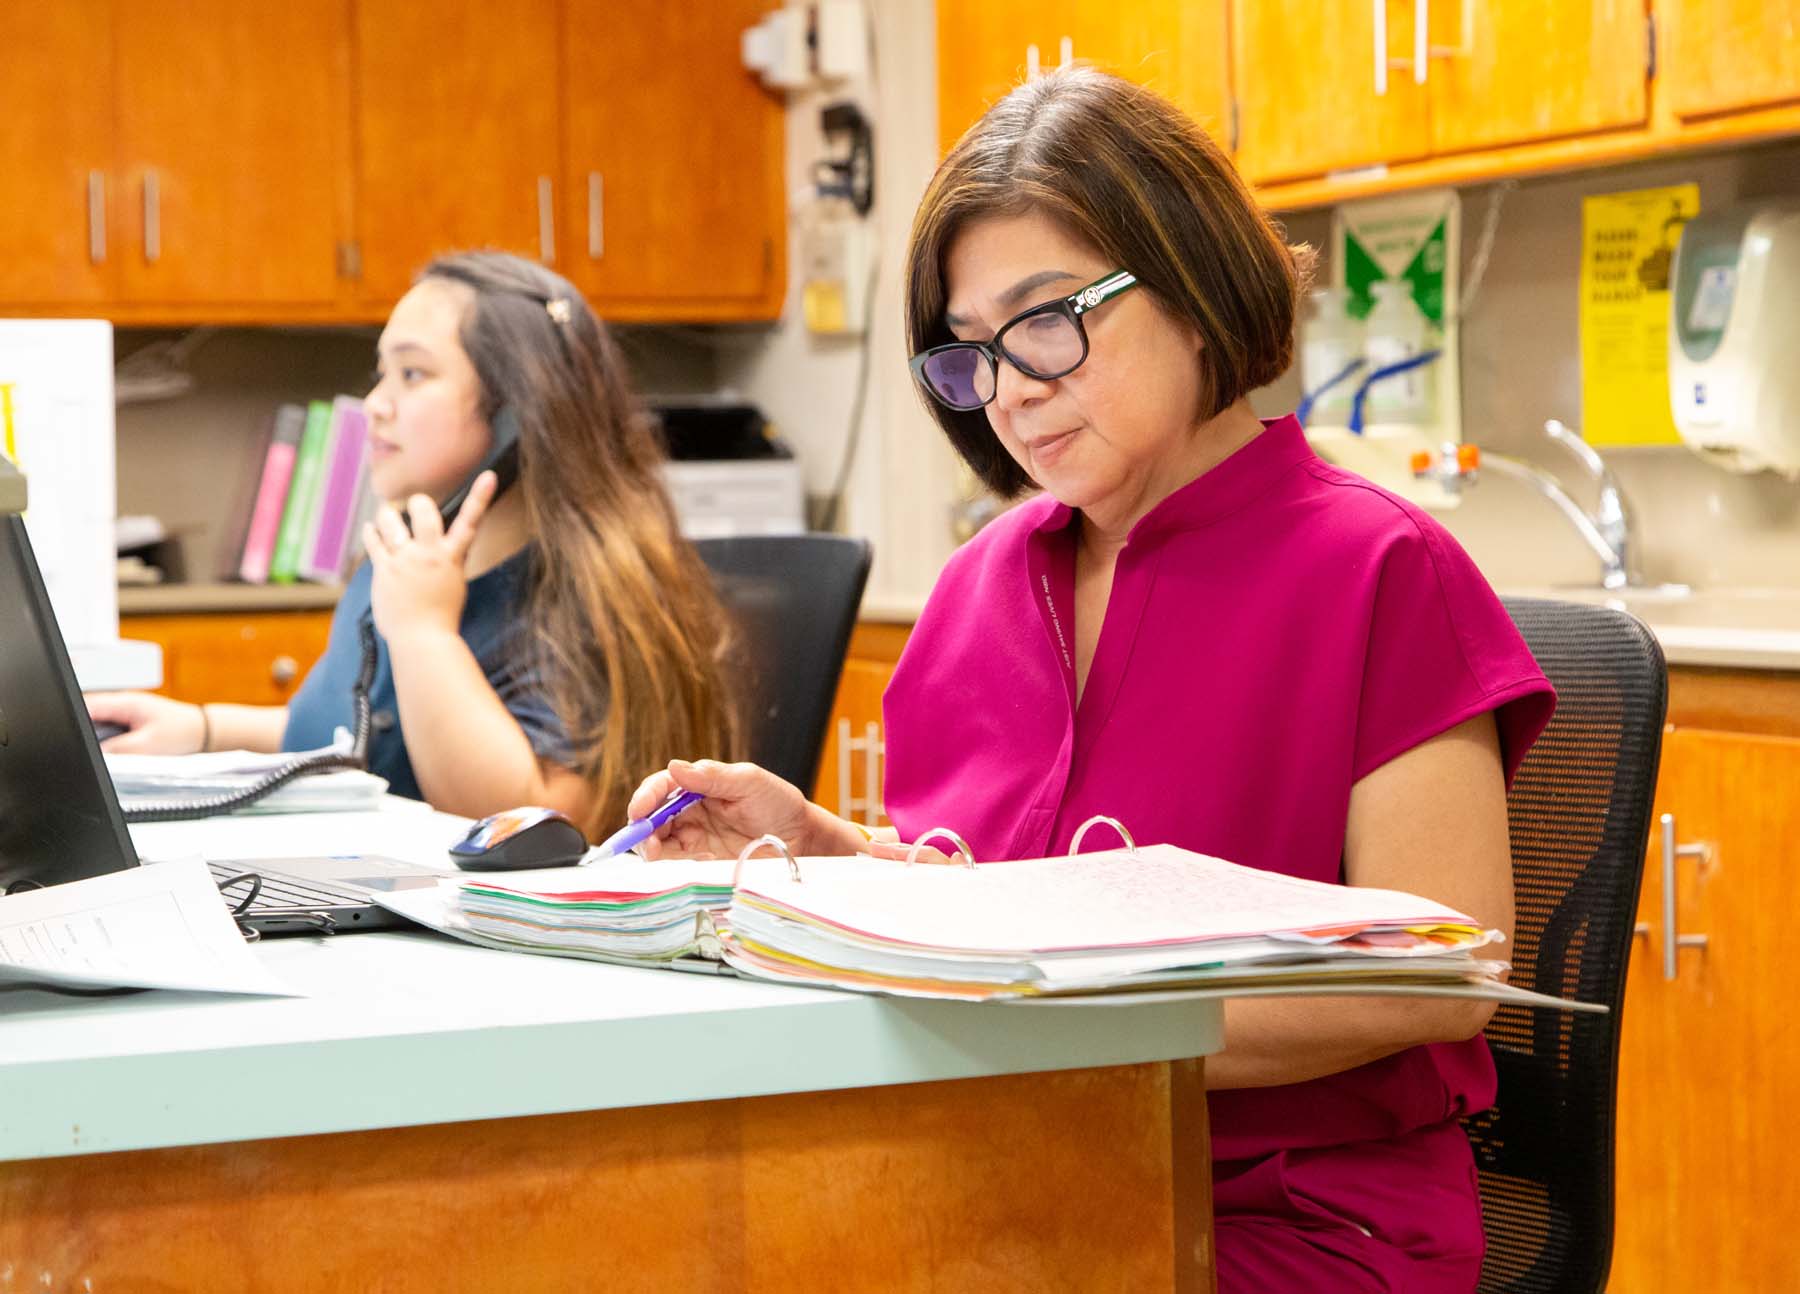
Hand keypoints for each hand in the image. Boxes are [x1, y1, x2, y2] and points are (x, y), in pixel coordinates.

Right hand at [85, 692, 204, 753]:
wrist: (202, 730)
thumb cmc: (181, 733)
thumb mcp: (148, 745)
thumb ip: (118, 749)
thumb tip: (95, 754)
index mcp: (125, 702)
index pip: (86, 706)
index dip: (73, 720)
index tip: (67, 736)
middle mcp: (122, 702)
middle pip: (88, 714)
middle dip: (83, 731)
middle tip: (85, 748)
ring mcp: (125, 710)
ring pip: (97, 723)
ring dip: (96, 736)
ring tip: (110, 748)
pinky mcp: (129, 719)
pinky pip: (109, 728)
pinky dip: (107, 738)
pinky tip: (114, 748)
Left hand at [362, 472, 496, 643]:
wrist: (421, 640)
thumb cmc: (440, 616)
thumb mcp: (453, 583)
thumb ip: (448, 560)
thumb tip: (446, 548)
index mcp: (452, 558)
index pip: (471, 522)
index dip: (480, 497)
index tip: (488, 475)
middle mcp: (429, 554)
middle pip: (423, 510)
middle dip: (418, 503)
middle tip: (415, 507)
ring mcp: (405, 561)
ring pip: (390, 521)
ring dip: (388, 516)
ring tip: (388, 517)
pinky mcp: (384, 570)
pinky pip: (374, 540)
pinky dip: (372, 532)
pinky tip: (371, 529)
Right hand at [626, 759, 851, 859]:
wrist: (802, 840)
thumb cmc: (779, 804)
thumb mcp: (750, 782)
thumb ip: (713, 775)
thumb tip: (675, 767)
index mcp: (700, 785)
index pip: (663, 787)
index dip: (646, 797)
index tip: (639, 810)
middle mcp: (692, 811)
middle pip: (653, 817)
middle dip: (643, 828)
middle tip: (647, 841)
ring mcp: (696, 838)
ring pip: (658, 843)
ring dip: (652, 849)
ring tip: (658, 853)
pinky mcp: (702, 862)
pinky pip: (676, 865)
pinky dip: (671, 866)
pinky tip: (691, 862)